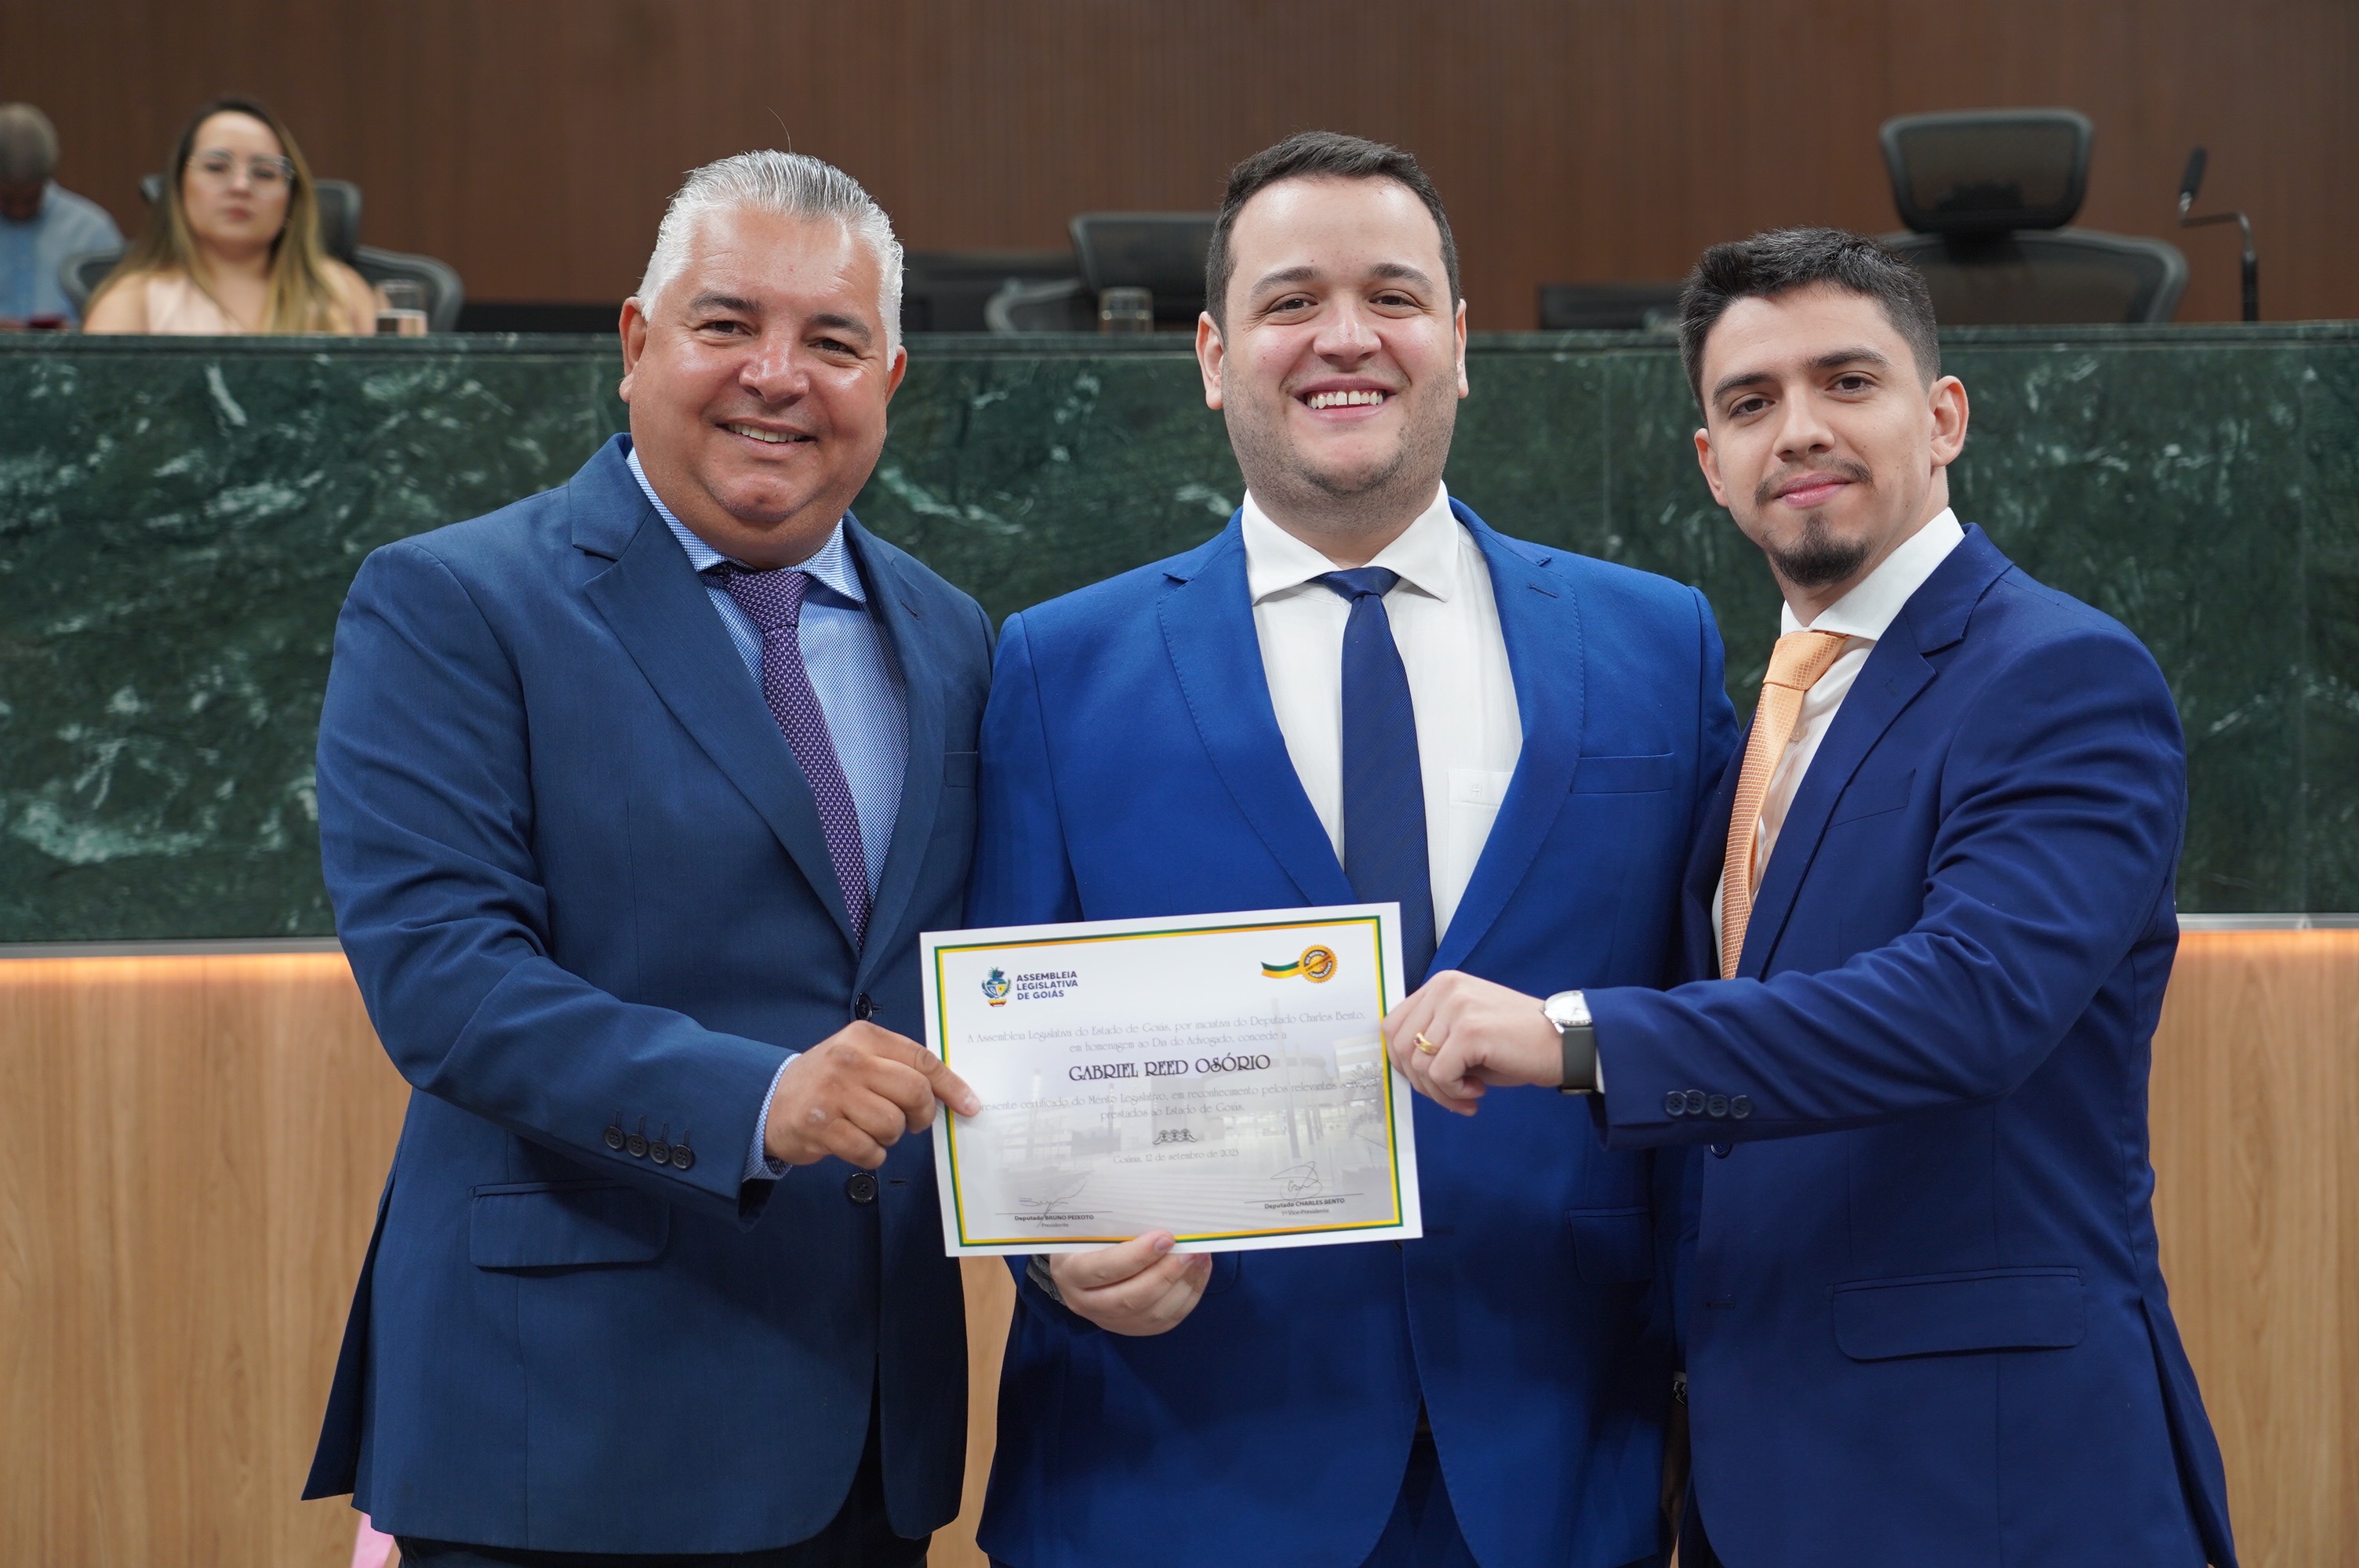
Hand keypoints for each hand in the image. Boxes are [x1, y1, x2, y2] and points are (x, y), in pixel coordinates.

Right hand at [763, 1022, 980, 1168]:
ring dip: (890, 1137)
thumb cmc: (826, 1082)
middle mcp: (849, 1060)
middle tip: (912, 1123)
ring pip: (892, 1125)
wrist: (769, 1101)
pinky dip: (871, 1155)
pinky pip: (870, 1151)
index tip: (969, 1105)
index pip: (922, 1060)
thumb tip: (949, 1092)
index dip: (951, 1086)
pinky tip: (856, 1144)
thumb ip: (898, 1066)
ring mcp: (833, 1093)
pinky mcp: (820, 1126)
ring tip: (871, 1130)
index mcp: (864, 1038)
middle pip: (914, 1092)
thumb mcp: (859, 1057)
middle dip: (921, 1115)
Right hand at [1047, 1232, 1213, 1335]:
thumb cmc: (1086, 1234)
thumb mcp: (1089, 1225)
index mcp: (1069, 1272)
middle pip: (1130, 1298)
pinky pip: (1164, 1321)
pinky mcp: (1130, 1328)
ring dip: (1182, 1286)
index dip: (1137, 1256)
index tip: (1165, 1237)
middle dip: (1166, 1274)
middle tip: (1190, 1251)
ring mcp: (1107, 1320)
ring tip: (1199, 1258)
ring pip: (1151, 1314)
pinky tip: (1198, 1273)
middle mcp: (1084, 1302)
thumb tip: (1160, 1214)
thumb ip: (1115, 1223)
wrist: (1077, 1260)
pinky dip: (1187, 1297)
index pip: (1104, 1268)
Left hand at [1383, 970, 1562, 1113]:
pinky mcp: (1470, 1031)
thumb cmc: (1518, 1043)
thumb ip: (1434, 1037)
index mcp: (1442, 985)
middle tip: (1449, 1094)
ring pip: (1418, 1064)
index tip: (1429, 1080)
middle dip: (1420, 1081)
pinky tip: (1477, 1092)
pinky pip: (1439, 1075)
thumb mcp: (1466, 1031)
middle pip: (1399, 1046)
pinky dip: (1454, 1093)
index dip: (1403, 1062)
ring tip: (1468, 1095)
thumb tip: (1403, 1066)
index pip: (1393, 1025)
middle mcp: (1446, 988)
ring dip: (1440, 1092)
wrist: (1565, 1042)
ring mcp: (1457, 1007)